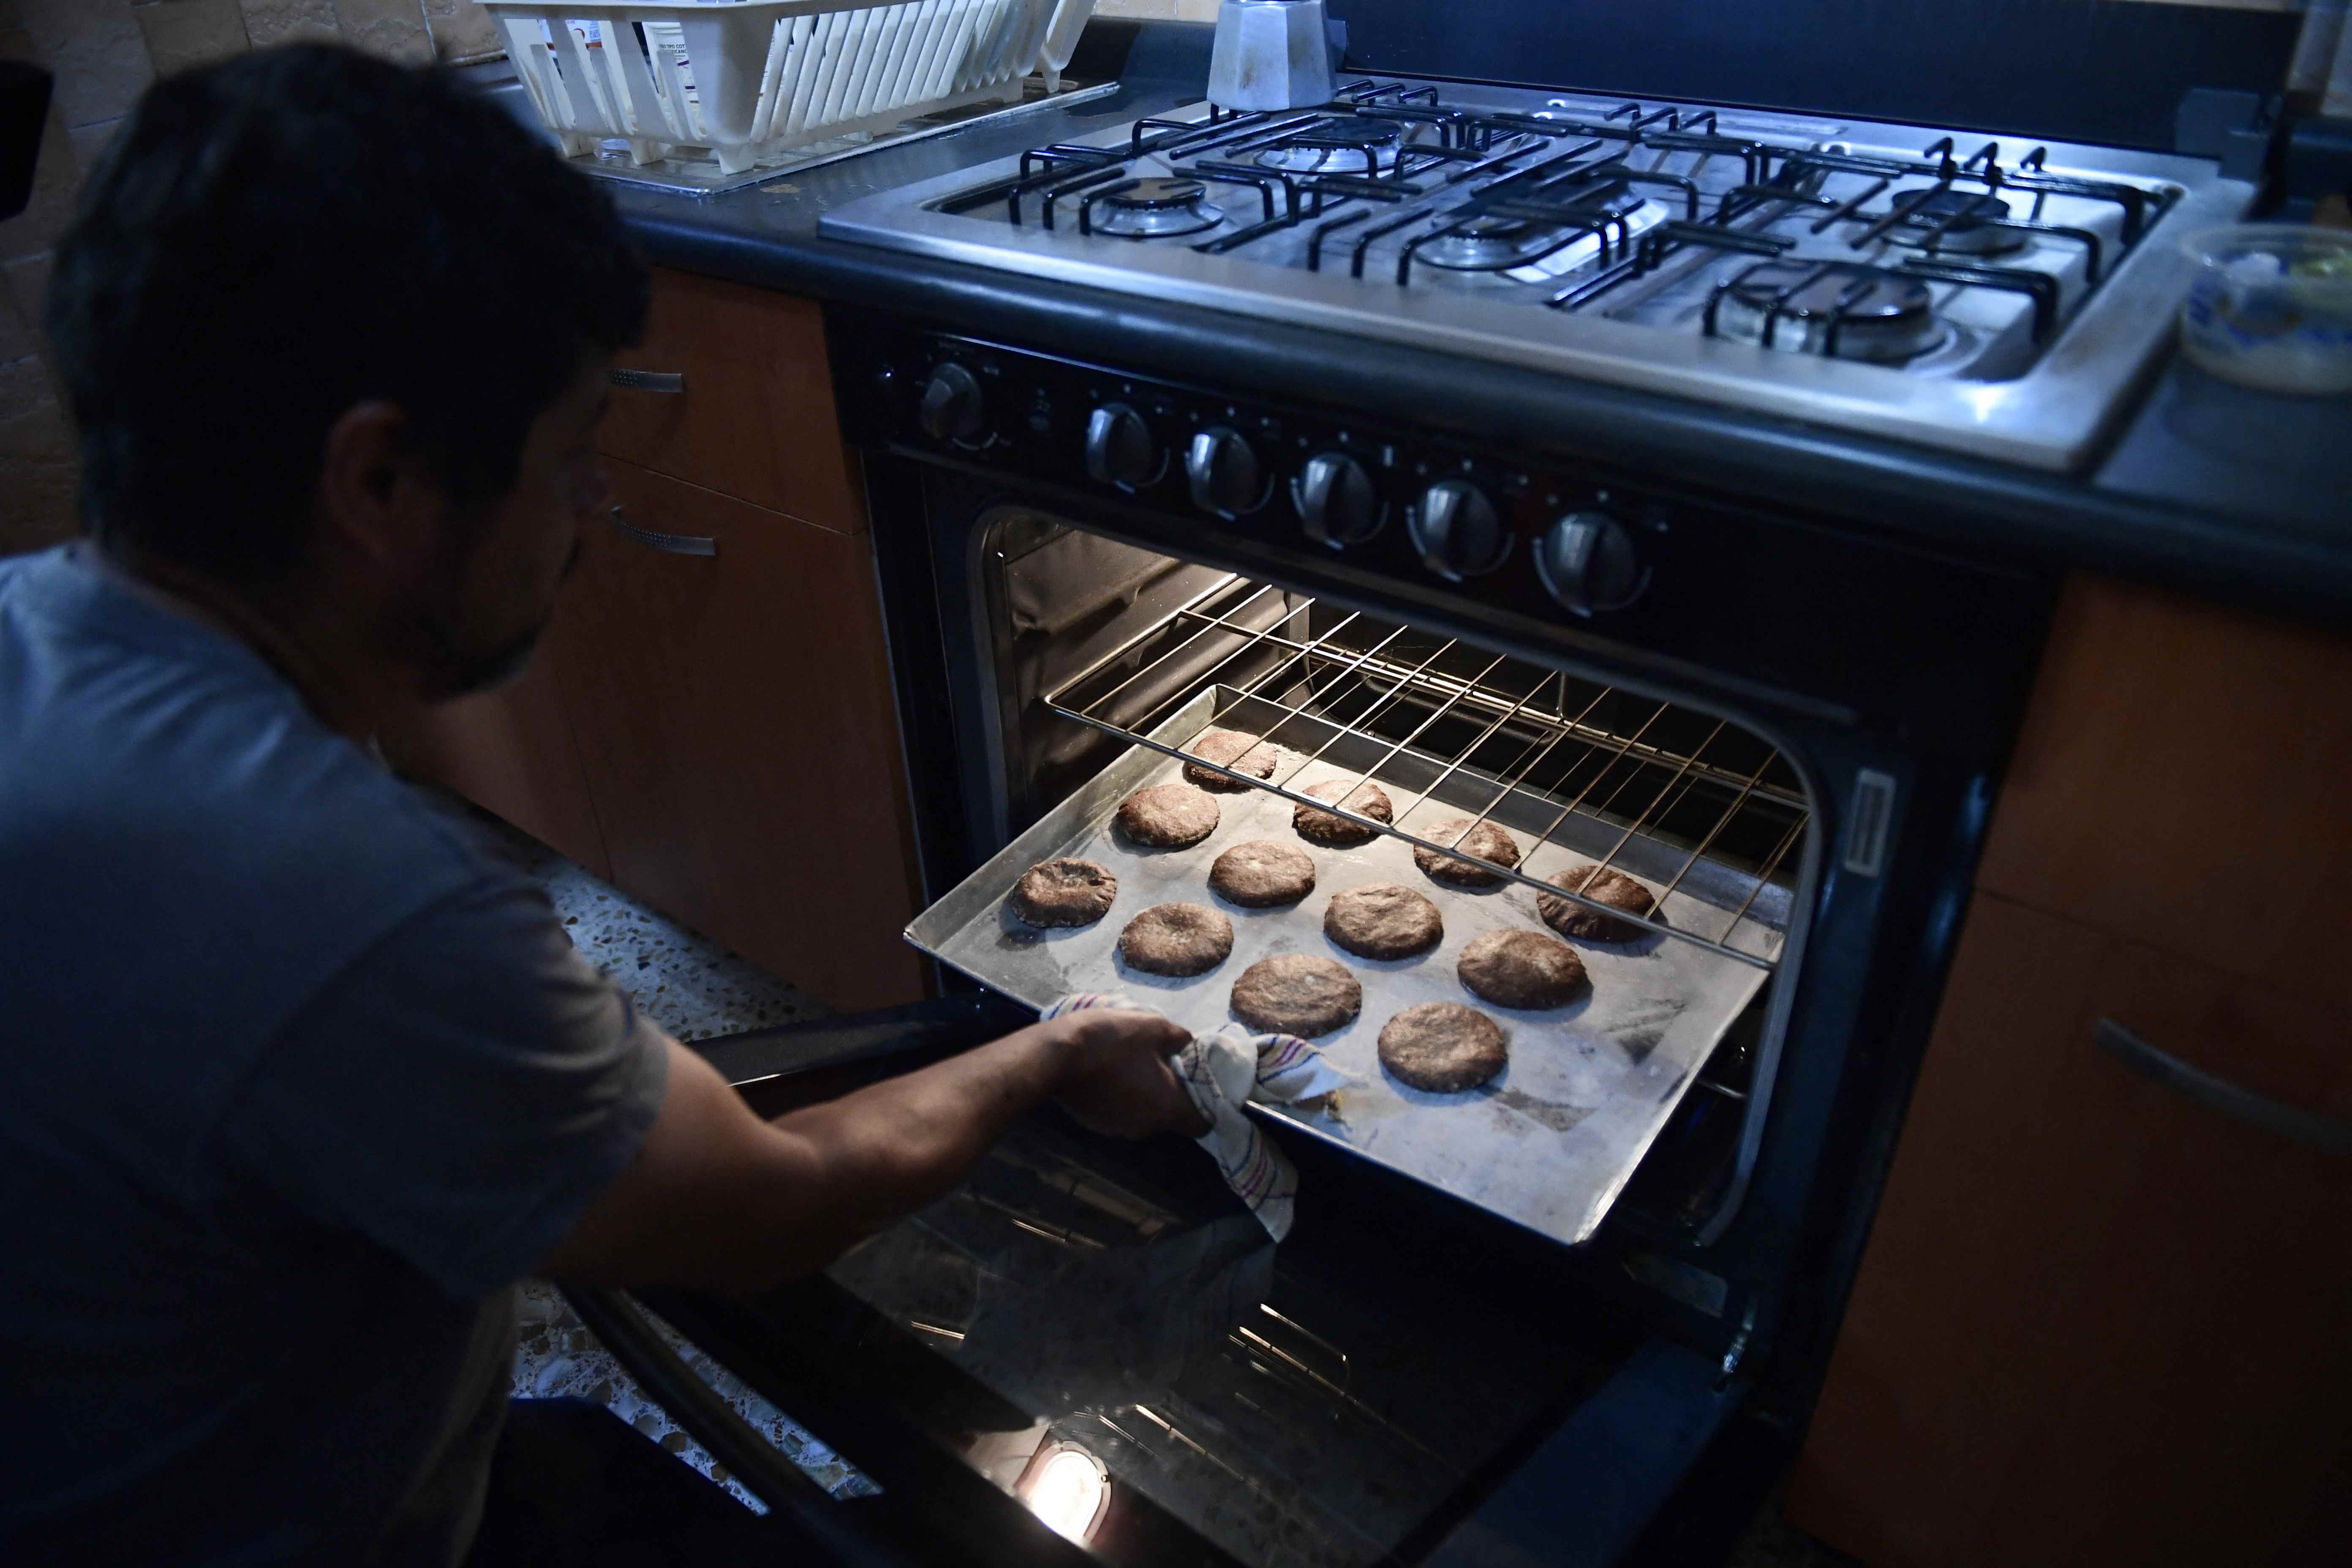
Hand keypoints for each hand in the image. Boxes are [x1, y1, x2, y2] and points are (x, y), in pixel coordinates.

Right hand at [1050, 1010, 1207, 1138]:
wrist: (1056, 1056)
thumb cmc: (1112, 1041)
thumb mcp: (1154, 1027)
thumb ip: (1180, 1038)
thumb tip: (1188, 1044)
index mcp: (1168, 1108)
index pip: (1203, 1124)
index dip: (1208, 1106)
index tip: (1200, 1084)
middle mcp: (1147, 1128)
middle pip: (1171, 1116)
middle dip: (1171, 1092)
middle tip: (1164, 1062)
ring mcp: (1118, 1129)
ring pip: (1144, 1114)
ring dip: (1145, 1093)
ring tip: (1133, 1063)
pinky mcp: (1096, 1124)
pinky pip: (1120, 1112)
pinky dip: (1121, 1096)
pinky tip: (1110, 1071)